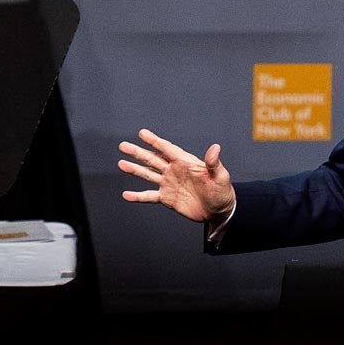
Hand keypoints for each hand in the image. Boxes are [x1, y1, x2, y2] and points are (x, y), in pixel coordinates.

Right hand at [118, 128, 236, 224]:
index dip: (154, 141)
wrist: (218, 211)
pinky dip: (138, 196)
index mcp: (185, 162)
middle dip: (138, 153)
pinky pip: (149, 196)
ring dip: (135, 169)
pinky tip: (127, 195)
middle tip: (123, 146)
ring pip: (148, 175)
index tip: (142, 133)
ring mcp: (169, 184)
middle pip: (153, 159)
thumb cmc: (222, 192)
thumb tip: (215, 147)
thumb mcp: (220, 176)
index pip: (167, 149)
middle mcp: (174, 171)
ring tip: (122, 164)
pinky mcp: (167, 198)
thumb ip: (213, 163)